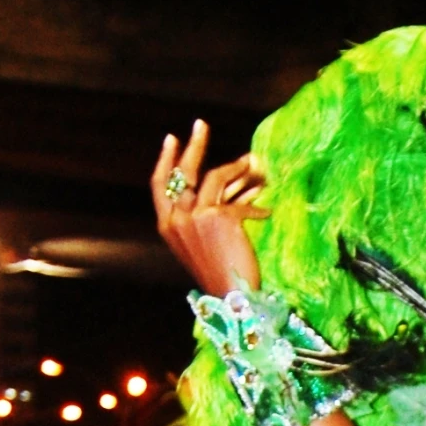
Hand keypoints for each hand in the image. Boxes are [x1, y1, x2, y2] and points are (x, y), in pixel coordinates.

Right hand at [151, 120, 265, 297]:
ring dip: (236, 168)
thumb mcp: (200, 245)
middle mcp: (177, 219)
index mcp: (166, 226)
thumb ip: (201, 218)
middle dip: (194, 145)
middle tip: (201, 125)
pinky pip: (239, 201)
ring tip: (252, 162)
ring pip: (215, 178)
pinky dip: (255, 205)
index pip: (160, 184)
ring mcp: (196, 217)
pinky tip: (266, 209)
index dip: (166, 160)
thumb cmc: (219, 277)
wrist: (232, 300)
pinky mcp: (219, 217)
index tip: (172, 139)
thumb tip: (227, 188)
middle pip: (183, 172)